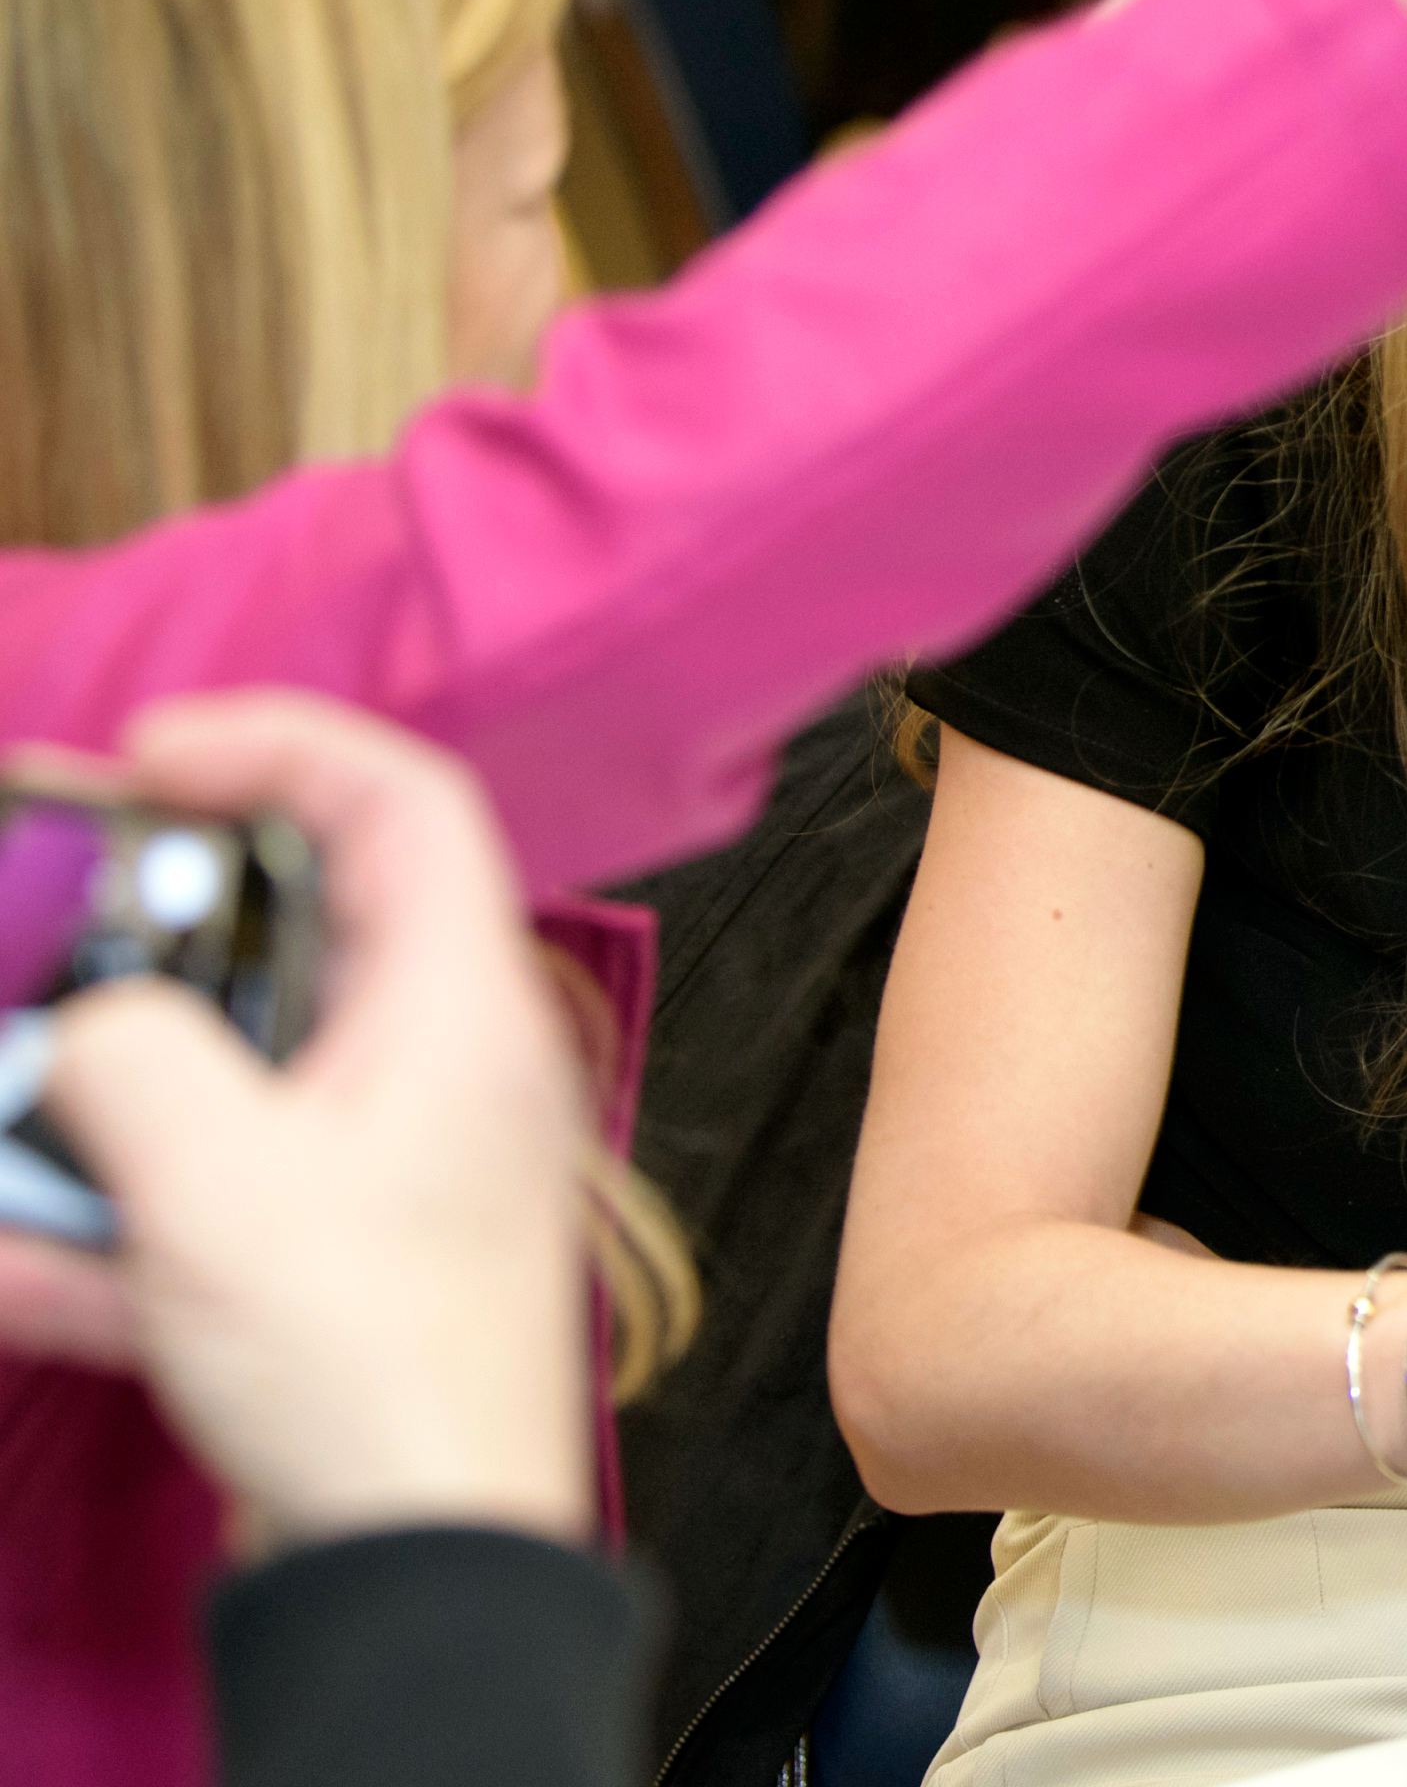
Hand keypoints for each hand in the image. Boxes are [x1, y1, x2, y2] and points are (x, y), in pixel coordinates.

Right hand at [0, 696, 595, 1550]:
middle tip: (41, 890)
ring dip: (109, 1080)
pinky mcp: (340, 1266)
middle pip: (300, 930)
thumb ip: (133, 1060)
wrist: (422, 1564)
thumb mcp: (214, 1184)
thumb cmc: (361, 1364)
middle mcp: (447, 1071)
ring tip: (11, 1075)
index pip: (401, 804)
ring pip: (233, 1073)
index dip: (279, 745)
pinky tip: (14, 1255)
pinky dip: (110, 1219)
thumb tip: (101, 1028)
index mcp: (460, 1013)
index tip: (148, 754)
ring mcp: (397, 1171)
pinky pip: (209, 1203)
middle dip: (154, 913)